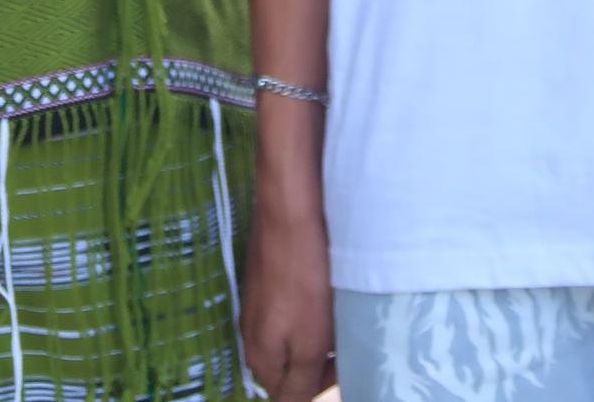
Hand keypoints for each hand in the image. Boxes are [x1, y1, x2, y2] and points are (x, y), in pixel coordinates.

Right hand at [242, 196, 334, 401]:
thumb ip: (302, 382)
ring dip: (313, 334)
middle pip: (286, 366)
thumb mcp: (309, 342)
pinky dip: (307, 308)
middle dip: (316, 361)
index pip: (286, 396)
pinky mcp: (265, 277)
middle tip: (343, 340)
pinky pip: (287, 309)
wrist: (289, 210)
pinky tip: (322, 290)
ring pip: (288, 336)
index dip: (318, 385)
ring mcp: (256, 303)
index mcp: (259, 356)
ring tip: (337, 314)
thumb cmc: (304, 279)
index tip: (344, 362)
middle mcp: (250, 334)